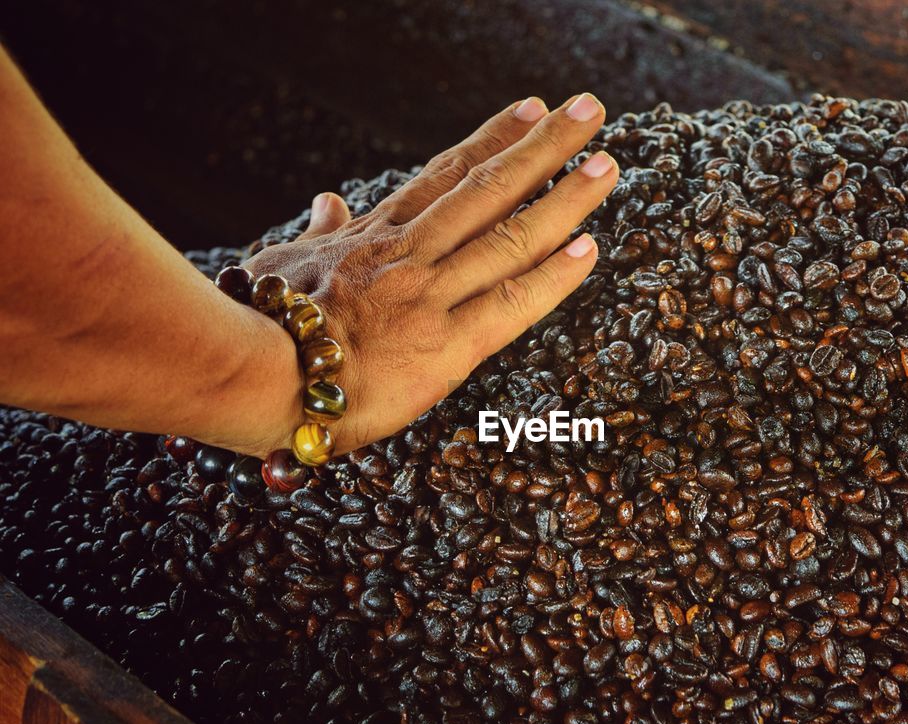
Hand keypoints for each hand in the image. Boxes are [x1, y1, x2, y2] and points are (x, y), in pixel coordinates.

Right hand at [243, 94, 615, 455]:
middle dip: (545, 147)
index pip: (446, 175)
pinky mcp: (444, 348)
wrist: (244, 374)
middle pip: (489, 189)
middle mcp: (410, 255)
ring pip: (510, 237)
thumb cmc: (255, 323)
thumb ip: (317, 235)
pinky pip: (510, 304)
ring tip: (608, 164)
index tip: (533, 110)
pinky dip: (553, 276)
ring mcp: (430, 297)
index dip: (495, 139)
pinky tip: (591, 247)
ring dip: (565, 198)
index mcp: (374, 237)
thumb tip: (327, 202)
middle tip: (591, 112)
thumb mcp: (279, 265)